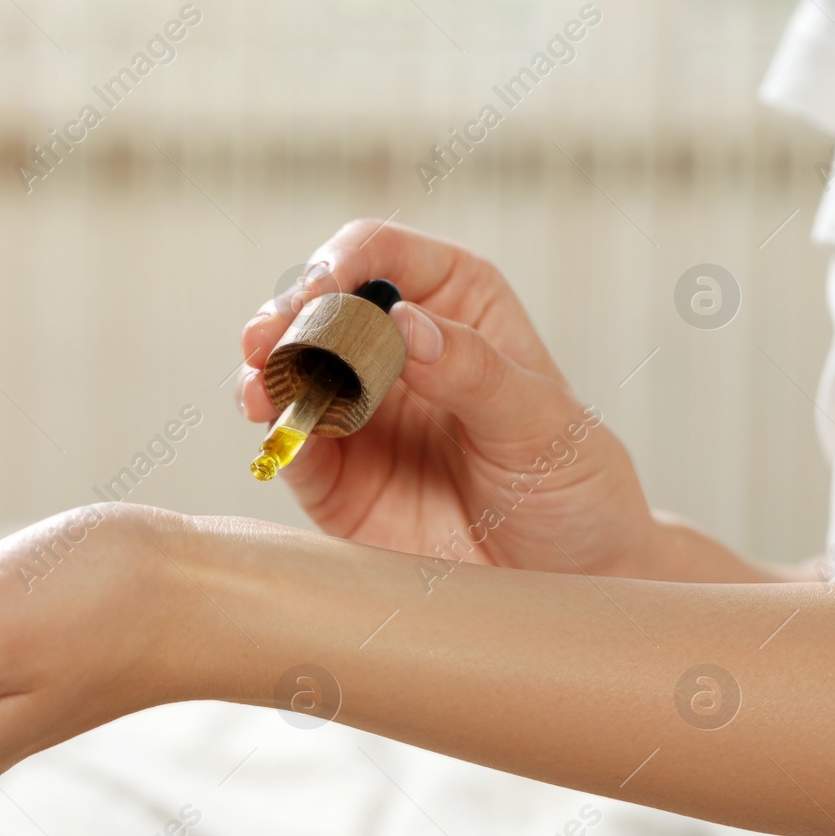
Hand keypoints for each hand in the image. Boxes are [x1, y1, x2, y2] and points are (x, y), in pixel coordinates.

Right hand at [239, 219, 657, 577]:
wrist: (567, 580)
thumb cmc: (572, 487)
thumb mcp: (543, 423)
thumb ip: (474, 371)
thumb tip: (403, 322)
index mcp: (453, 306)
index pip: (381, 255)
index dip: (343, 260)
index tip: (324, 289)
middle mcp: (395, 350)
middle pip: (318, 308)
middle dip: (286, 317)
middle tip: (268, 338)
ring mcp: (358, 412)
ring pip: (290, 373)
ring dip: (267, 375)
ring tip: (262, 390)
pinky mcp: (335, 477)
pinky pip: (292, 447)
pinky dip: (276, 436)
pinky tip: (279, 433)